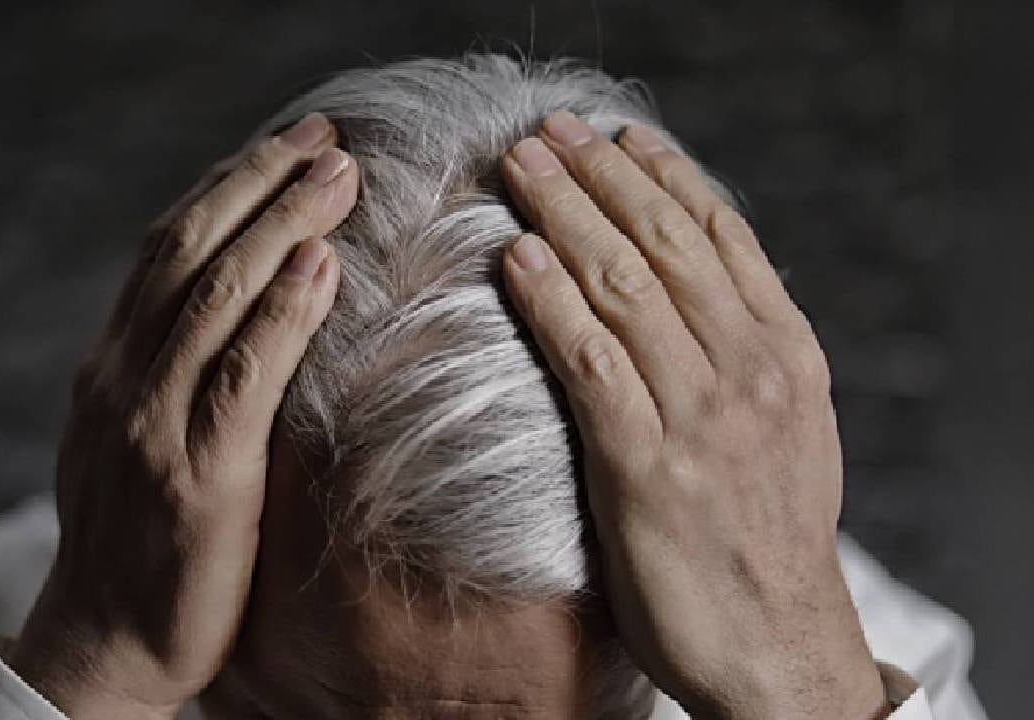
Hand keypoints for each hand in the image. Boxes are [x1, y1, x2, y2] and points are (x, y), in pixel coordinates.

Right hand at [7, 112, 358, 718]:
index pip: (169, 248)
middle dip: (260, 184)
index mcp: (112, 363)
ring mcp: (152, 424)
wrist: (102, 644)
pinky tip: (318, 268)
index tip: (285, 145)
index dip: (228, 186)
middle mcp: (123, 378)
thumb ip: (170, 371)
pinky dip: (281, 315)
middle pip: (190, 251)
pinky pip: (241, 379)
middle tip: (324, 139)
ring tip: (337, 178)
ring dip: (280, 226)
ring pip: (214, 298)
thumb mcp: (137, 436)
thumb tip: (238, 312)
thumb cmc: (137, 540)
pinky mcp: (195, 478)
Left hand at [499, 111, 889, 719]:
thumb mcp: (789, 429)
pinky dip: (552, 302)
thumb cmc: (768, 536)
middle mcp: (748, 369)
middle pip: (664, 243)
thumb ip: (746, 356)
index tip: (618, 135)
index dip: (663, 176)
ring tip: (521, 169)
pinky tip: (518, 258)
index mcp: (786, 354)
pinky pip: (591, 361)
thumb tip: (694, 291)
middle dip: (600, 177)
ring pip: (625, 285)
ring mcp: (700, 415)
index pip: (720, 237)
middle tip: (548, 133)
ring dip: (565, 215)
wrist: (779, 645)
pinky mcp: (644, 465)